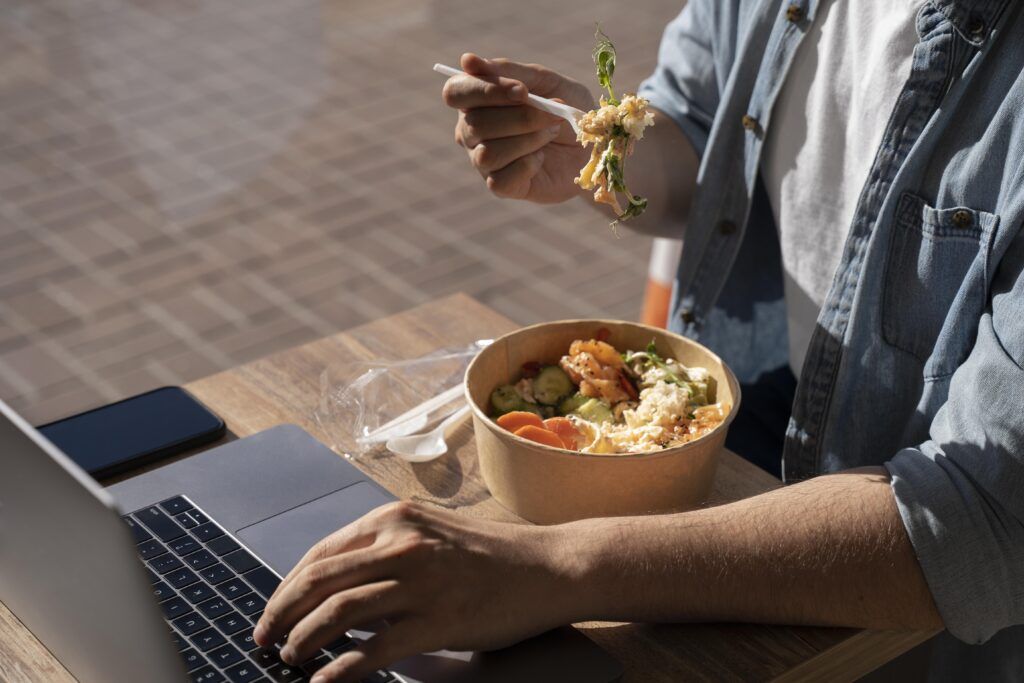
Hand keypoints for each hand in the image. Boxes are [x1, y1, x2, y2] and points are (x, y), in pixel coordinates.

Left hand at [252, 501, 580, 681]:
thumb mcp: (432, 532)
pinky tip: (324, 681)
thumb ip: (386, 548)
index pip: (320, 554)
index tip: (272, 609)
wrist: (549, 567)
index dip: (286, 586)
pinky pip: (374, 649)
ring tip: (290, 658)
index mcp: (394, 519)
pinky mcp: (438, 620)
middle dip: (280, 614)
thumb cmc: (492, 553)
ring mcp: (420, 582)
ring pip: (337, 612)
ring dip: (302, 640)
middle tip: (264, 638)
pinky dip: (340, 669)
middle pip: (318, 581)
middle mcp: (402, 544)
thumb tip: (335, 582)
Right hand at [443, 53, 594, 202]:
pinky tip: (541, 158)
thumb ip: (508, 71)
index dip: (486, 91)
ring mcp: (482, 161)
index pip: (456, 92)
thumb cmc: (565, 107)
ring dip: (528, 140)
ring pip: (488, 153)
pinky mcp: (501, 186)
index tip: (523, 91)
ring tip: (551, 132)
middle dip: (522, 117)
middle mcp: (470, 130)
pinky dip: (528, 166)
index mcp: (475, 99)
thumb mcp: (544, 81)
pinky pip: (501, 179)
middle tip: (554, 113)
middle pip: (475, 123)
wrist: (593, 143)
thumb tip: (466, 61)